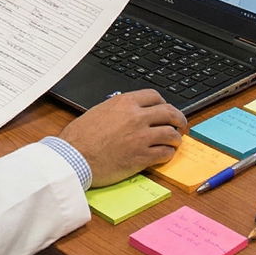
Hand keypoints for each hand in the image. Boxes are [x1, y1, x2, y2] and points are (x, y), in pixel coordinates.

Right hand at [58, 90, 186, 186]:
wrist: (74, 158)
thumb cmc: (79, 137)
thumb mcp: (98, 112)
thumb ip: (118, 110)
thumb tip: (128, 112)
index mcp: (124, 103)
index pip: (154, 96)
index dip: (163, 103)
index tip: (164, 110)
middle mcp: (136, 117)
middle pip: (169, 112)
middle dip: (179, 119)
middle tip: (180, 125)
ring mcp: (141, 137)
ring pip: (171, 134)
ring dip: (176, 138)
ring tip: (174, 142)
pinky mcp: (142, 156)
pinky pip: (165, 153)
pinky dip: (168, 153)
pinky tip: (165, 154)